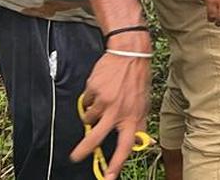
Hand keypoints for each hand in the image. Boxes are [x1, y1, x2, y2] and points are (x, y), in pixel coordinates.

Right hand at [71, 36, 151, 178]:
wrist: (129, 53)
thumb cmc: (137, 79)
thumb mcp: (144, 103)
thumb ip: (138, 123)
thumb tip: (139, 141)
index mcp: (133, 116)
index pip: (126, 146)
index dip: (117, 163)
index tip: (109, 177)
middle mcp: (118, 111)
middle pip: (97, 137)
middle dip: (84, 149)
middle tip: (75, 156)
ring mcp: (105, 101)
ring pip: (89, 117)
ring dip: (92, 113)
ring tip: (103, 99)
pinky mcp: (93, 90)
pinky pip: (86, 102)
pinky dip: (90, 99)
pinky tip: (100, 88)